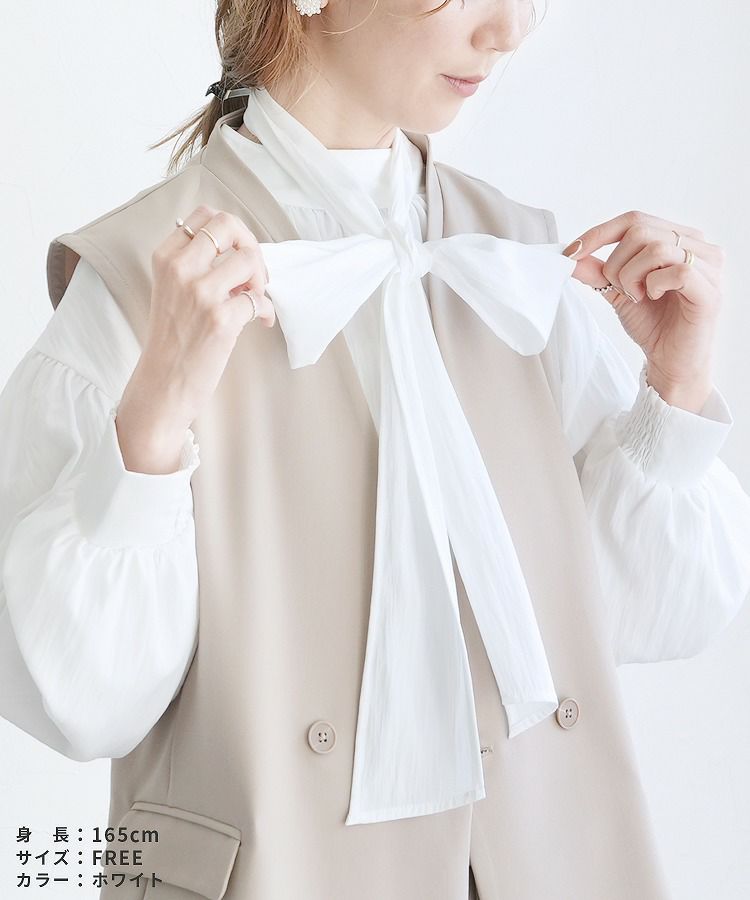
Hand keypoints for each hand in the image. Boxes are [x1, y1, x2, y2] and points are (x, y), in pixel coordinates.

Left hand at [562, 210, 724, 408]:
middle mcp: (697, 244)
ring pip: (656, 248)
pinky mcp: (711, 289)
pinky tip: (653, 298)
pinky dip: (654, 285)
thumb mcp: (617, 291)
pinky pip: (677, 271)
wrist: (670, 361)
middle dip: (617, 263)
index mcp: (677, 238)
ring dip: (632, 276)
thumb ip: (598, 271)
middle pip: (640, 230)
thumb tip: (570, 254)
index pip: (634, 219)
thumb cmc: (653, 324)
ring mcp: (709, 265)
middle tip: (621, 290)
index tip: (571, 253)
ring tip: (637, 296)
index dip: (599, 233)